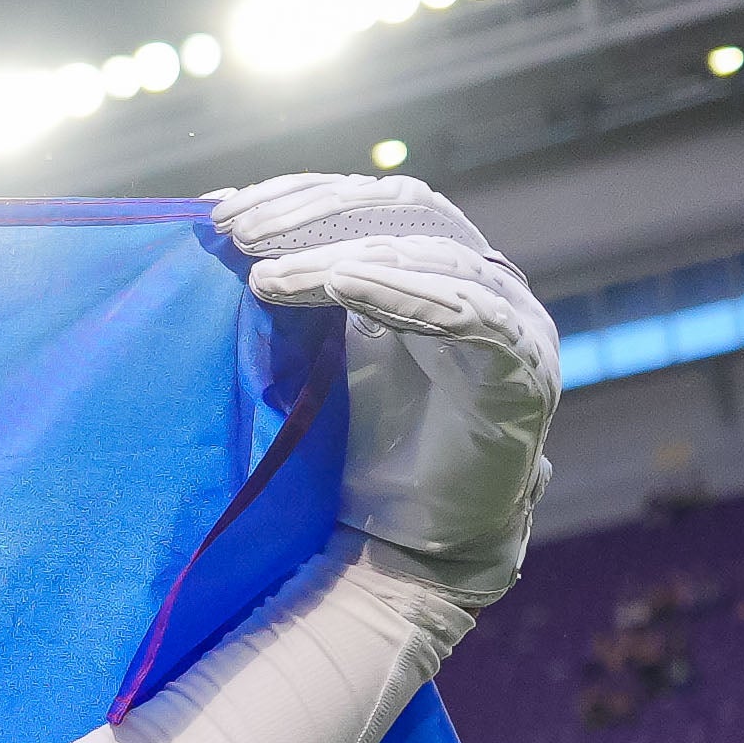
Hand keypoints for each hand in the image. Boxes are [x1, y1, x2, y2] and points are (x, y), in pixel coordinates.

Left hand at [207, 173, 556, 607]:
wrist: (400, 547)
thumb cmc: (353, 452)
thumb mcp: (311, 355)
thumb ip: (288, 290)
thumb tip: (219, 221)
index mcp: (432, 270)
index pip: (373, 203)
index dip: (303, 196)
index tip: (224, 211)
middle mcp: (479, 284)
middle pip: (404, 213)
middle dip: (316, 216)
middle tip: (239, 232)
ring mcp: (510, 324)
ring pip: (434, 257)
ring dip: (342, 259)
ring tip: (268, 276)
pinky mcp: (524, 374)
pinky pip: (472, 317)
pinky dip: (407, 294)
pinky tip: (345, 286)